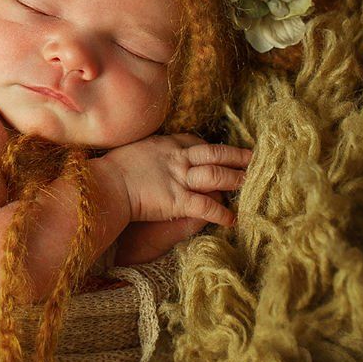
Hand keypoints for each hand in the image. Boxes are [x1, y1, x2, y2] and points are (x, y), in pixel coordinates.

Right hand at [93, 134, 249, 227]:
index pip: (197, 142)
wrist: (106, 184)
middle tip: (256, 159)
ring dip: (237, 180)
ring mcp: (180, 178)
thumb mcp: (134, 151)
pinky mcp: (178, 199)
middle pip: (216, 153)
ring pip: (217, 175)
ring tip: (252, 184)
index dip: (214, 148)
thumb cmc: (112, 169)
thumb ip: (150, 153)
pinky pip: (206, 205)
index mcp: (167, 144)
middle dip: (238, 157)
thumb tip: (152, 156)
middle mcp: (178, 158)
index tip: (224, 152)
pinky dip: (221, 212)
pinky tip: (232, 219)